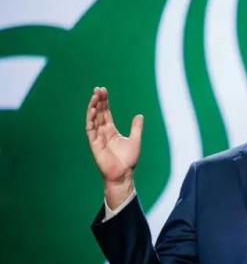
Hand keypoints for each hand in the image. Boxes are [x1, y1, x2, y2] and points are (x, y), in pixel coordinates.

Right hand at [85, 87, 142, 206]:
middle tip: (98, 89)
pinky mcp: (94, 144)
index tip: (103, 91)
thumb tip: (139, 115)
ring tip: (95, 96)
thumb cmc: (128, 160)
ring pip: (93, 119)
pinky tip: (92, 110)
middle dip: (98, 101)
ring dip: (93, 107)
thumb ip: (136, 128)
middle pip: (99, 113)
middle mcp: (103, 132)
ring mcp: (97, 137)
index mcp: (111, 131)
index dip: (104, 102)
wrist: (123, 174)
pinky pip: (90, 129)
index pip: (106, 113)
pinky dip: (91, 119)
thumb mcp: (135, 140)